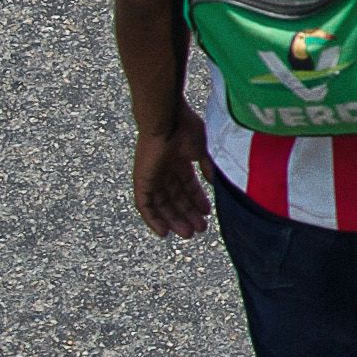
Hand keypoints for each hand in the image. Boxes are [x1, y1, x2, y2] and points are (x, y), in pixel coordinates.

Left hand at [133, 118, 212, 237]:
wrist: (167, 122)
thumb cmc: (186, 129)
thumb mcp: (202, 151)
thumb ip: (207, 167)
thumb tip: (214, 182)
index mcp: (178, 161)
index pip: (187, 186)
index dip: (197, 201)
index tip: (208, 213)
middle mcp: (164, 170)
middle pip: (175, 198)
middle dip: (187, 214)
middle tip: (200, 229)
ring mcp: (152, 176)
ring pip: (162, 204)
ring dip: (174, 219)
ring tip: (187, 234)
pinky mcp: (141, 181)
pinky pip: (144, 206)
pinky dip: (153, 220)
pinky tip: (164, 232)